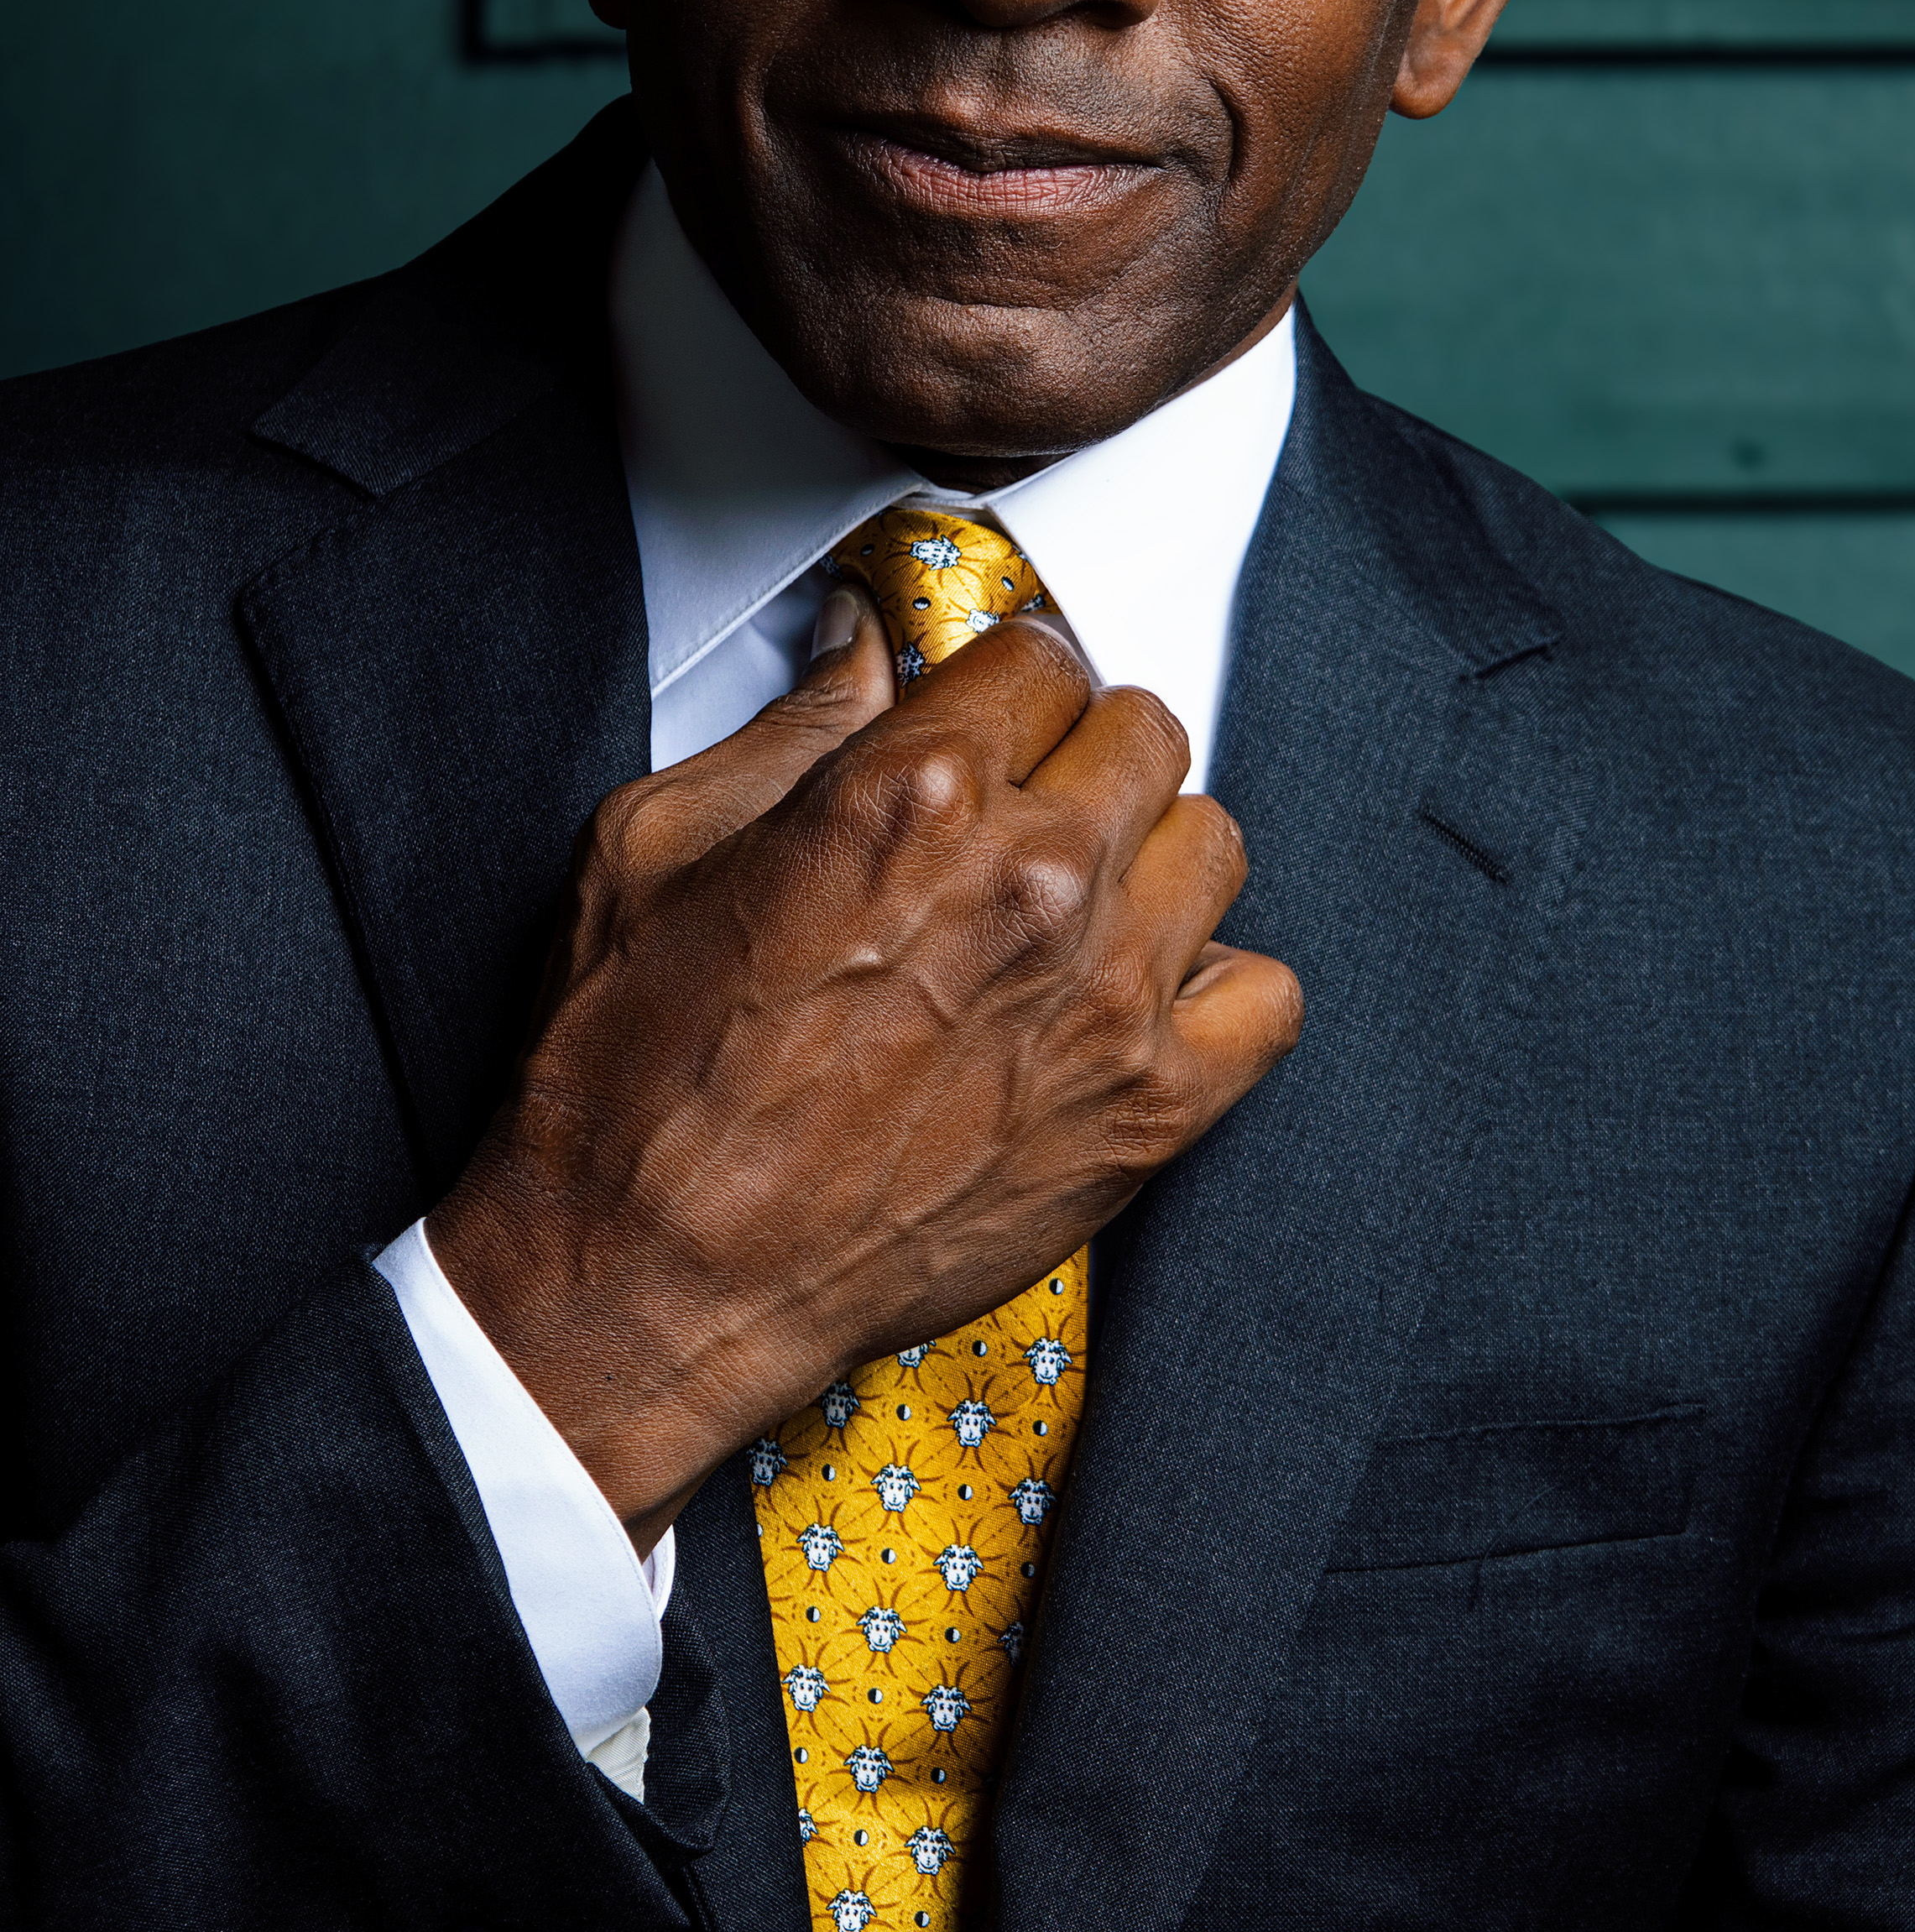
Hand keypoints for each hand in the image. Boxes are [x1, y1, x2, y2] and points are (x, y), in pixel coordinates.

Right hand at [429, 591, 1302, 1545]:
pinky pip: (1266, 997)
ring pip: (1212, 843)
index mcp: (911, 791)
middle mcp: (1029, 877)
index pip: (1039, 654)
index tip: (987, 721)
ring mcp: (1105, 997)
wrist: (646, 1283)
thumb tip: (859, 648)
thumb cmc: (630, 1083)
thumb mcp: (657, 846)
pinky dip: (1217, 990)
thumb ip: (790, 728)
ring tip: (1075, 908)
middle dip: (1078, 754)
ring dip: (1149, 860)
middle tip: (1020, 811)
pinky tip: (1132, 1002)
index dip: (1002, 686)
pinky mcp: (1146, 1112)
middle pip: (1142, 732)